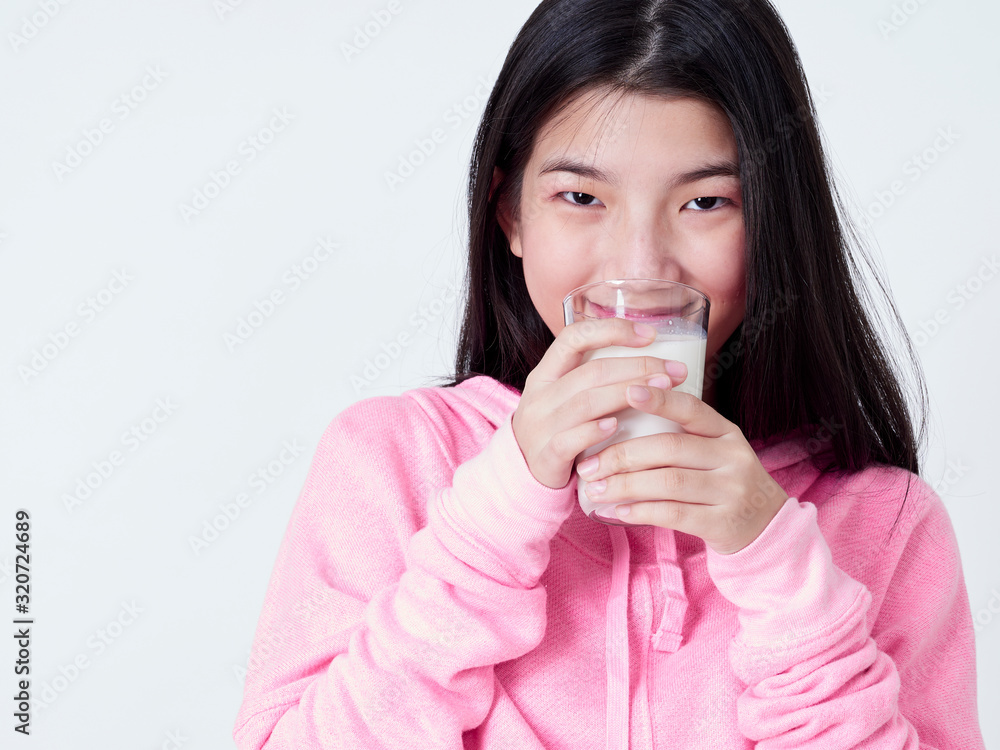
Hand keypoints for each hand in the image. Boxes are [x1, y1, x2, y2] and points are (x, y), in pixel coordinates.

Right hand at [511, 317, 688, 492]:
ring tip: (661, 392)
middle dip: (636, 367)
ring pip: (585, 403)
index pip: (573, 338)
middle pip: (591, 372)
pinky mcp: (544, 456)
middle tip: (673, 371)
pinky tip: (617, 426)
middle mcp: (539, 395)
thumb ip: (596, 380)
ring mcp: (539, 426)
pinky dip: (594, 431)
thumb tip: (653, 361)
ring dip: (626, 394)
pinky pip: (570, 440)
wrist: (525, 473)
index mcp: (545, 373)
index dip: (611, 330)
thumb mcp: (565, 397)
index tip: (650, 334)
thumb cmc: (559, 429)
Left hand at [577, 381, 789, 554]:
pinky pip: (673, 514)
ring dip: (624, 485)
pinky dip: (640, 511)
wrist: (765, 527)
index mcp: (726, 431)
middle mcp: (732, 456)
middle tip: (589, 465)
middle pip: (669, 447)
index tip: (627, 390)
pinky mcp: (723, 522)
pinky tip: (617, 511)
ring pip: (668, 482)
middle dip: (622, 455)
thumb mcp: (714, 450)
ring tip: (595, 490)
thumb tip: (616, 422)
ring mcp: (731, 490)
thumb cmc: (722, 482)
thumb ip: (680, 434)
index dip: (659, 399)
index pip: (691, 408)